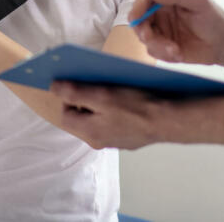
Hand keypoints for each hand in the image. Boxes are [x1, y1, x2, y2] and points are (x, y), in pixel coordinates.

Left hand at [51, 81, 166, 149]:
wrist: (170, 120)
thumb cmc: (137, 106)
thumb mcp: (102, 94)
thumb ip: (74, 92)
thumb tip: (53, 87)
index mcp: (89, 132)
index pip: (66, 114)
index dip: (69, 96)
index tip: (80, 82)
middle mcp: (100, 141)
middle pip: (83, 117)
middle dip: (87, 98)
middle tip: (99, 83)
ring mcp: (116, 141)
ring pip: (100, 119)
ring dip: (103, 103)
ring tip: (115, 87)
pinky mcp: (130, 138)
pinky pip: (116, 121)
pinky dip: (118, 110)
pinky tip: (129, 98)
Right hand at [129, 0, 223, 66]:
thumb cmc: (214, 18)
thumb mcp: (199, 1)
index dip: (137, 6)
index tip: (136, 17)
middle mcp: (160, 14)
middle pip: (138, 19)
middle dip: (141, 29)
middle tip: (149, 37)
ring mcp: (161, 31)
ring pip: (145, 38)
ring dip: (157, 45)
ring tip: (175, 49)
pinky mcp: (164, 47)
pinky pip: (155, 52)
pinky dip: (164, 54)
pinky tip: (179, 53)